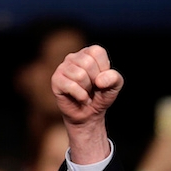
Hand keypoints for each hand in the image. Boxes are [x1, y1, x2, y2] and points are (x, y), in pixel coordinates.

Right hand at [51, 45, 122, 163]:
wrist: (89, 119)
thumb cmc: (102, 100)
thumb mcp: (114, 90)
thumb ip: (115, 80)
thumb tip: (102, 79)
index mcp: (89, 55)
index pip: (97, 52)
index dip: (103, 69)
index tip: (102, 81)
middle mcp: (74, 58)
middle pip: (88, 62)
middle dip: (96, 80)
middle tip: (94, 90)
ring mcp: (62, 69)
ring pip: (79, 73)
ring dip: (87, 89)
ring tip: (86, 95)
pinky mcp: (55, 82)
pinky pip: (68, 83)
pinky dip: (78, 94)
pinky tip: (80, 99)